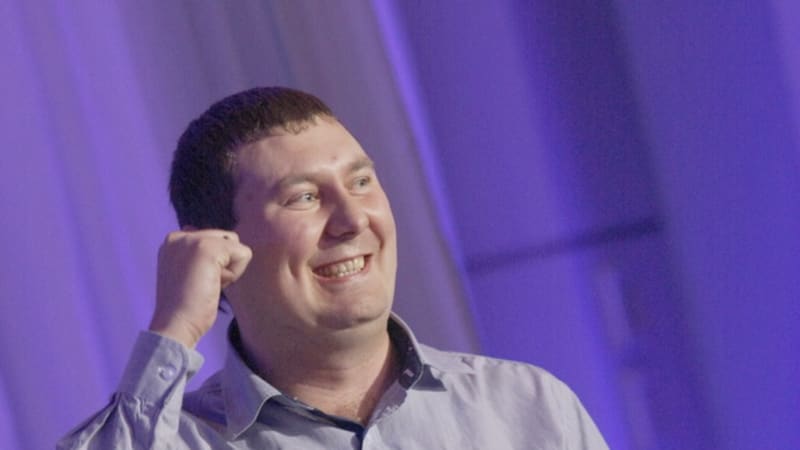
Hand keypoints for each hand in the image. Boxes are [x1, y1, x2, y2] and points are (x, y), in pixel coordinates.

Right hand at [149, 228, 251, 347]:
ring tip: (207, 284)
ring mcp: (192, 240)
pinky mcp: (207, 248)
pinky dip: (235, 274)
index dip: (214, 264)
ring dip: (230, 269)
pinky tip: (214, 286)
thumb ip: (201, 255)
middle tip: (202, 284)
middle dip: (223, 265)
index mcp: (174, 240)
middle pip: (228, 239)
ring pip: (236, 246)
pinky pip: (244, 253)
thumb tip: (228, 240)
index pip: (214, 238)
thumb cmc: (186, 306)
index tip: (194, 282)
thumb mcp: (188, 272)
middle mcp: (180, 235)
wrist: (175, 324)